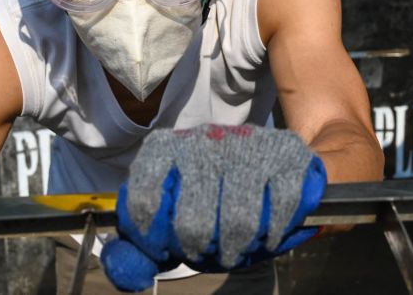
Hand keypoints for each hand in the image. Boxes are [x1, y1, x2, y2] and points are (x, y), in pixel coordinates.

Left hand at [101, 124, 326, 291]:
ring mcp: (246, 142)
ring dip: (236, 248)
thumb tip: (128, 273)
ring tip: (234, 250)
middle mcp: (203, 139)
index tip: (164, 248)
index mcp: (165, 147)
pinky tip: (265, 236)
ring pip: (240, 219)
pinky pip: (279, 207)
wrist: (262, 153)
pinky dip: (272, 233)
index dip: (151, 238)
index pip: (143, 199)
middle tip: (204, 252)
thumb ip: (138, 248)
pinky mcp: (285, 151)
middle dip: (199, 248)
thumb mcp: (166, 214)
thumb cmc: (205, 194)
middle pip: (194, 219)